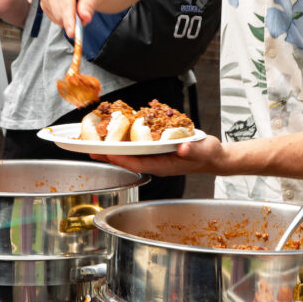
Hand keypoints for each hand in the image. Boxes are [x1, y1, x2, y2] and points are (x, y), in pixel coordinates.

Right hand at [39, 0, 107, 35]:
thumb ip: (90, 3)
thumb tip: (85, 17)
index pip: (66, 5)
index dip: (69, 20)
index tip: (71, 33)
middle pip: (60, 15)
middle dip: (74, 20)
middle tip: (85, 12)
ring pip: (57, 19)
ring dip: (70, 19)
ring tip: (77, 6)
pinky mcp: (44, 3)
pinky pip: (54, 19)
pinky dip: (64, 19)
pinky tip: (69, 8)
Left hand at [90, 134, 225, 176]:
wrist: (213, 157)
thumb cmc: (208, 155)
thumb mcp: (203, 150)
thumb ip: (191, 150)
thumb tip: (181, 148)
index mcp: (164, 166)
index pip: (138, 164)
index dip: (122, 159)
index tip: (108, 153)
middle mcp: (156, 163)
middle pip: (128, 160)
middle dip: (110, 155)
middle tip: (90, 149)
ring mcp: (155, 158)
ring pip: (130, 155)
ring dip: (114, 149)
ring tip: (96, 143)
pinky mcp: (157, 151)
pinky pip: (138, 148)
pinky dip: (126, 142)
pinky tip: (117, 135)